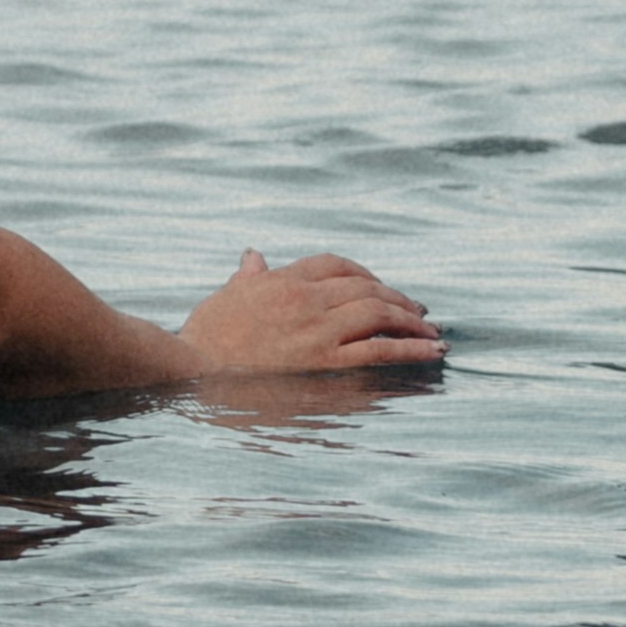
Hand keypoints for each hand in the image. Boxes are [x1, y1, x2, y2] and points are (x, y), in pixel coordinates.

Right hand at [171, 248, 442, 402]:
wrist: (192, 371)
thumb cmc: (203, 338)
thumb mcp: (226, 297)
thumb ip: (247, 277)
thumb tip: (253, 256)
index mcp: (283, 280)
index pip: (335, 264)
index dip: (363, 273)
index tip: (378, 286)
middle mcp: (306, 300)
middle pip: (365, 288)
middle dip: (398, 299)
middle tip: (419, 312)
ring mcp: (318, 331)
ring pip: (379, 315)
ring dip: (412, 322)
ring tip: (432, 333)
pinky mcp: (326, 364)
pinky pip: (379, 350)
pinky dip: (410, 348)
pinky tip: (430, 351)